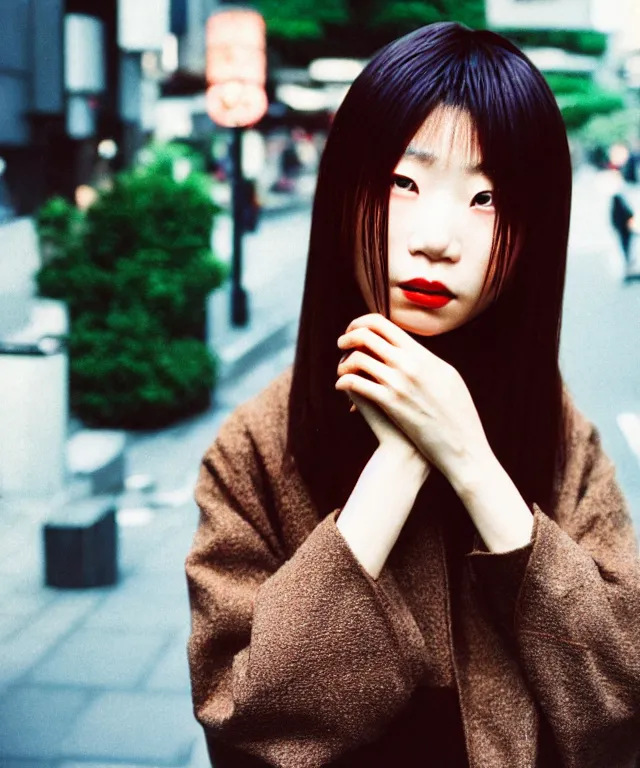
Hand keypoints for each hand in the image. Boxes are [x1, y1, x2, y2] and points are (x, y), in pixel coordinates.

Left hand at [335, 314, 491, 484]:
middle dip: (348, 336)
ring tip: (341, 370)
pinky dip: (343, 381)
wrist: (461, 444)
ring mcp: (399, 382)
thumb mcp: (447, 377)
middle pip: (366, 335)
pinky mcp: (390, 403)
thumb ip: (426, 361)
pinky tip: (341, 387)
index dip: (362, 323)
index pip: (384, 324)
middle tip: (341, 343)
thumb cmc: (457, 414)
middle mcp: (409, 363)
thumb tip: (410, 351)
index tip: (354, 330)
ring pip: (357, 358)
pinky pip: (356, 383)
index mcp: (422, 354)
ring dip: (343, 362)